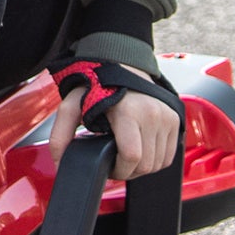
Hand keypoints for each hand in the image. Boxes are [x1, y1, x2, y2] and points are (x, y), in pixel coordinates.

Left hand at [52, 81, 179, 181]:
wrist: (120, 64)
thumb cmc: (96, 86)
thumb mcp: (72, 106)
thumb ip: (61, 134)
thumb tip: (59, 163)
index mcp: (129, 112)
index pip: (132, 157)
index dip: (119, 170)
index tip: (109, 164)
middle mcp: (152, 114)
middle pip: (146, 165)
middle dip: (128, 170)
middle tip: (115, 160)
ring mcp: (166, 117)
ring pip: (158, 163)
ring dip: (142, 166)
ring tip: (126, 152)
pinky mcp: (175, 119)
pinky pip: (169, 156)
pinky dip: (155, 159)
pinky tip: (140, 148)